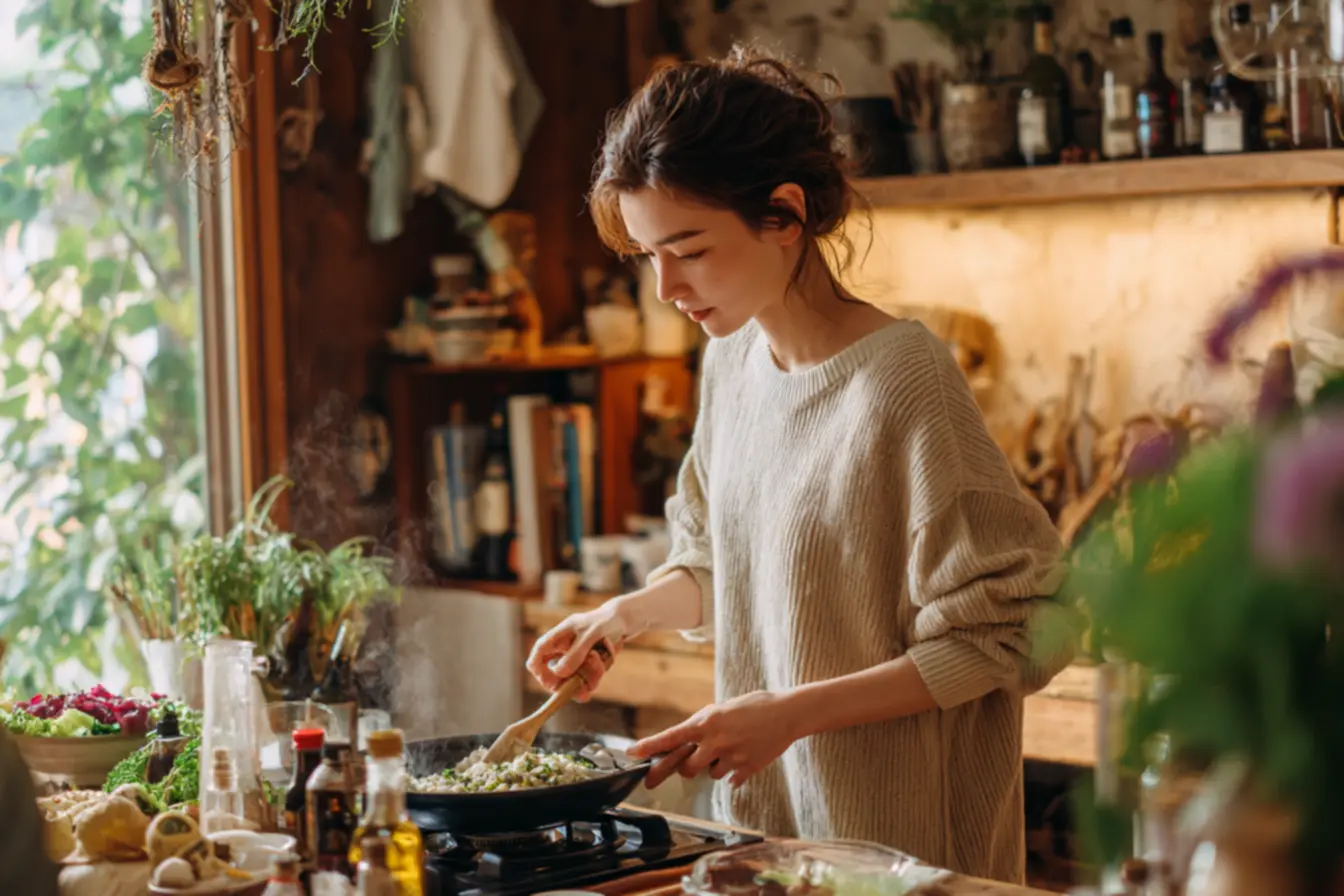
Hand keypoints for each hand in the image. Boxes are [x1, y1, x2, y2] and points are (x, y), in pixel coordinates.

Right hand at [525, 601, 628, 701]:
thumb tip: (559, 672)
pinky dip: (593, 679)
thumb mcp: (592, 634)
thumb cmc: (605, 622)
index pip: (537, 657)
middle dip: (566, 683)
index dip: (539, 672)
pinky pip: (584, 681)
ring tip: (599, 664)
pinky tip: (602, 669)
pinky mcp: (584, 667)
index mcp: (557, 637)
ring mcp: (573, 660)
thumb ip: (576, 652)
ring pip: (570, 681)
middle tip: (580, 686)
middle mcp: (562, 650)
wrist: (623, 622)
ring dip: (584, 679)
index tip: (552, 683)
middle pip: (552, 675)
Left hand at [627, 691, 799, 787]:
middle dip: (688, 766)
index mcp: (706, 722)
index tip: (631, 753)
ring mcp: (731, 756)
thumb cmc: (754, 706)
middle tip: (698, 757)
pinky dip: (734, 771)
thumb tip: (687, 742)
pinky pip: (730, 779)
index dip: (649, 747)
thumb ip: (704, 726)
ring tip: (733, 747)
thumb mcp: (723, 709)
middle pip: (686, 768)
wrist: (787, 712)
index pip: (670, 737)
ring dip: (715, 766)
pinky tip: (746, 754)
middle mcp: (715, 740)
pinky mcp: (746, 769)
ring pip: (710, 774)